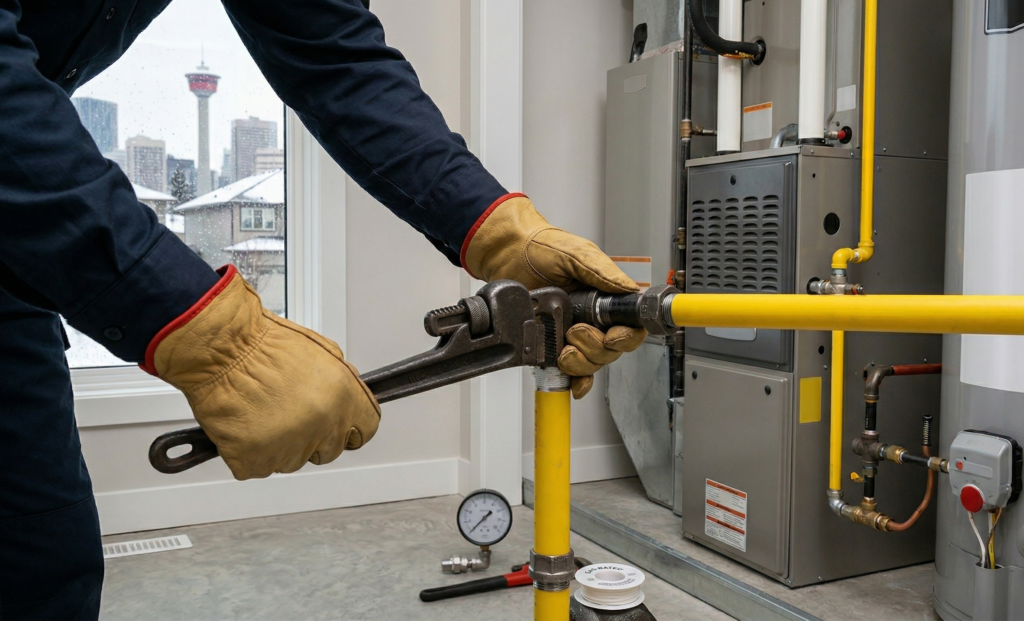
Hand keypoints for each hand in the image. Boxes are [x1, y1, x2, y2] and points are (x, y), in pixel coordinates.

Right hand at [141, 265, 379, 479]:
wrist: (221, 349)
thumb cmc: (263, 344)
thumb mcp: (322, 352)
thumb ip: (341, 384)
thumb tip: (347, 400)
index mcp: (343, 400)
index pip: (364, 431)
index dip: (350, 428)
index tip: (340, 427)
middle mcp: (321, 426)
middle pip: (329, 449)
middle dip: (314, 436)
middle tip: (290, 413)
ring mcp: (288, 448)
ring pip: (293, 460)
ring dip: (281, 444)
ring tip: (263, 411)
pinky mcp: (255, 461)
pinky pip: (258, 466)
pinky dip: (250, 452)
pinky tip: (245, 425)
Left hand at [462, 194, 646, 397]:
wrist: (508, 254)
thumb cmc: (542, 248)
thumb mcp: (577, 254)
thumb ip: (602, 272)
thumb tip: (628, 289)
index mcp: (604, 299)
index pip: (630, 327)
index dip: (625, 337)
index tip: (612, 337)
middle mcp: (592, 319)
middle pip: (611, 351)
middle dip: (595, 348)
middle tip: (575, 331)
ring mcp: (572, 334)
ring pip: (591, 363)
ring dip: (581, 362)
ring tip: (564, 347)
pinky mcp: (552, 345)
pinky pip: (571, 371)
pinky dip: (576, 381)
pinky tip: (573, 382)